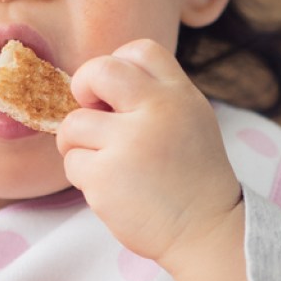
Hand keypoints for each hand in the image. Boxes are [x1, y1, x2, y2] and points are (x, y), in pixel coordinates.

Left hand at [57, 39, 251, 280]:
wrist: (207, 230)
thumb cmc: (192, 176)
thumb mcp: (190, 119)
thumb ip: (155, 97)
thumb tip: (97, 85)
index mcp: (179, 95)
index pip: (139, 50)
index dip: (118, 64)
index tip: (116, 92)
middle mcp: (156, 111)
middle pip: (97, 71)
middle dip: (82, 86)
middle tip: (88, 110)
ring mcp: (129, 143)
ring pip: (73, 124)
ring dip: (79, 144)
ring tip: (106, 163)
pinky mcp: (105, 176)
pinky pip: (72, 163)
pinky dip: (84, 176)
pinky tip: (112, 188)